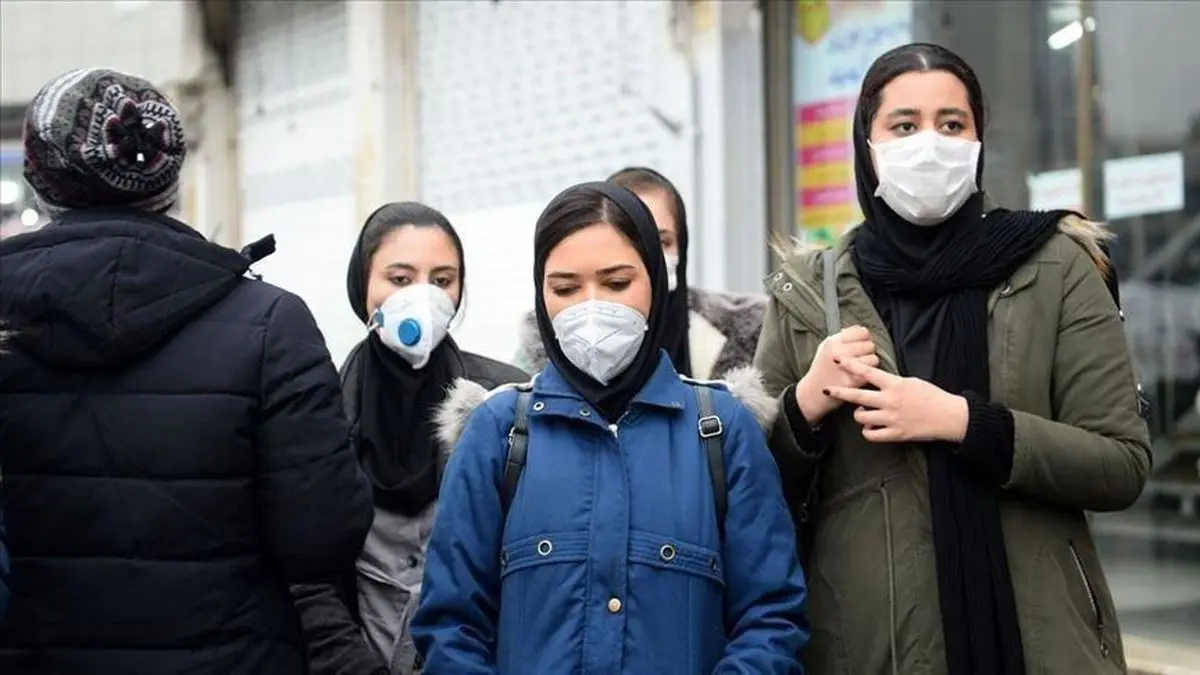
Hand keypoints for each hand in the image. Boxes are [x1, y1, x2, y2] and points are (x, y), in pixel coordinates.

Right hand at [795, 325, 878, 422]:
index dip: (864, 337)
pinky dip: (868, 372)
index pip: (861, 332)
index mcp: (833, 342)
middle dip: (867, 351)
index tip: (861, 343)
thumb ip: (841, 337)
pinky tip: (861, 374)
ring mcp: (846, 366)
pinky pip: (870, 371)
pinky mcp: (852, 380)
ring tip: (862, 365)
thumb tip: (859, 329)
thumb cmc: (821, 369)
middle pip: (869, 345)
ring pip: (873, 357)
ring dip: (870, 362)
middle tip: (862, 356)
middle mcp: (839, 352)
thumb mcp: (825, 348)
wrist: (813, 392)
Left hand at [824, 357, 968, 443]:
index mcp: (895, 384)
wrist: (949, 416)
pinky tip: (871, 426)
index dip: (850, 365)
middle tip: (827, 389)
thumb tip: (873, 380)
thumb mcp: (910, 381)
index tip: (837, 358)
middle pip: (857, 396)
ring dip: (858, 414)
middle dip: (840, 392)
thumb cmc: (931, 396)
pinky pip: (871, 434)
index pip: (867, 372)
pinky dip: (867, 431)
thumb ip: (890, 382)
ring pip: (861, 417)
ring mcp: (892, 418)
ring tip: (864, 411)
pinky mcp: (895, 434)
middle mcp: (890, 401)